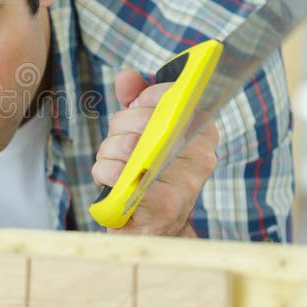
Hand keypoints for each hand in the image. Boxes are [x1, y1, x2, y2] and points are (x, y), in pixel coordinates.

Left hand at [91, 70, 219, 236]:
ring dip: (107, 153)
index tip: (134, 110)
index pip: (171, 96)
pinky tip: (111, 182)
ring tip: (115, 165)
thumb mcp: (144, 133)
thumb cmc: (148, 174)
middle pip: (143, 119)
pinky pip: (118, 173)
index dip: (142, 99)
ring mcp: (186, 182)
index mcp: (202, 132)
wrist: (154, 230)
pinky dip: (104, 173)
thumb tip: (127, 76)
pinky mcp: (164, 205)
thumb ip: (138, 101)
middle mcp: (203, 155)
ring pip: (126, 146)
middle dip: (118, 128)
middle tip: (118, 143)